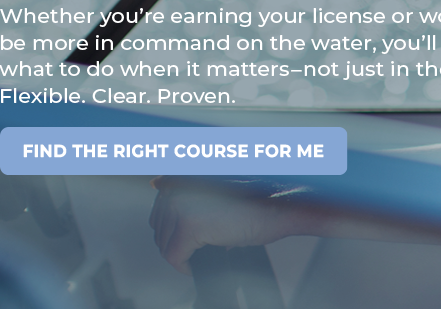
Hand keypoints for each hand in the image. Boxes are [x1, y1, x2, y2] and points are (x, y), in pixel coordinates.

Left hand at [148, 177, 319, 274]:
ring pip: (164, 243)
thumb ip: (188, 191)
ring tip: (197, 255)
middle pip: (158, 225)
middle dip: (174, 241)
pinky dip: (183, 266)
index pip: (160, 207)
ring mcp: (181, 205)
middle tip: (193, 249)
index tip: (181, 235)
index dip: (171, 226)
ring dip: (179, 253)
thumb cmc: (259, 198)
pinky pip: (174, 256)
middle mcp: (177, 186)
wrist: (282, 206)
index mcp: (183, 174)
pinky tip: (194, 265)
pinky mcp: (189, 227)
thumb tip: (159, 188)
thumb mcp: (219, 188)